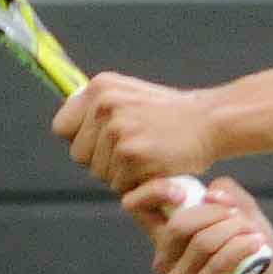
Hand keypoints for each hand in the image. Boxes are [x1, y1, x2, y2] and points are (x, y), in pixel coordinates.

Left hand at [56, 70, 222, 196]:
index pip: (62, 128)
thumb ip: (99, 108)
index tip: (101, 144)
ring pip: (99, 173)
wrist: (210, 121)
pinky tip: (155, 166)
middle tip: (133, 152)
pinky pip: (120, 185)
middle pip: (79, 155)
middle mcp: (104, 105)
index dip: (82, 141)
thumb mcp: (130, 95)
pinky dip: (137, 183)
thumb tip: (67, 129)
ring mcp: (117, 129)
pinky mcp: (132, 154)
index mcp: (99, 88)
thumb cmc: (172, 115)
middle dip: (102, 161)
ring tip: (147, 157)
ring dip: (121, 174)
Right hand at [129, 175, 272, 273]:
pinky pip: (217, 263)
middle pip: (180, 224)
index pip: (136, 206)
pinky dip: (240, 247)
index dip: (152, 191)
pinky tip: (255, 243)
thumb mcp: (243, 214)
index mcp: (166, 234)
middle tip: (239, 217)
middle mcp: (164, 258)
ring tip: (254, 234)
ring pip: (202, 242)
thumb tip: (210, 193)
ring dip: (234, 231)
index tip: (182, 192)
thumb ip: (229, 195)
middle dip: (216, 213)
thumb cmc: (251, 254)